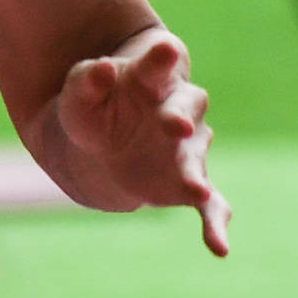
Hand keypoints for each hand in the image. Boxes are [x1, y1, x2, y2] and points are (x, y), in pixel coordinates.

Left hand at [57, 24, 230, 256]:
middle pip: (185, 107)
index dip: (161, 58)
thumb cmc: (93, 107)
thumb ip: (88, 81)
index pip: (158, 62)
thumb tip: (101, 69)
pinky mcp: (188, 182)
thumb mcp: (79, 93)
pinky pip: (209, 203)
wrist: (99, 145)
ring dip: (194, 172)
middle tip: (172, 125)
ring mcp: (186, 147)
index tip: (165, 50)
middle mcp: (178, 109)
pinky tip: (219, 247)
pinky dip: (214, 223)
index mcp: (151, 78)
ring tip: (194, 188)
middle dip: (179, 117)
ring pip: (196, 155)